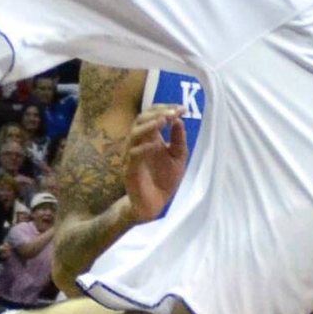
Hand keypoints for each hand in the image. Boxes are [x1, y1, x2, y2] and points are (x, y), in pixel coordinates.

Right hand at [125, 107, 188, 222]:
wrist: (154, 205)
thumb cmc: (164, 179)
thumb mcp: (178, 156)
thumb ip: (178, 139)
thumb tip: (179, 119)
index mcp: (151, 137)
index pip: (152, 115)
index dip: (165, 109)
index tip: (182, 108)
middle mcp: (139, 143)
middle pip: (141, 120)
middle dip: (157, 113)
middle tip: (172, 112)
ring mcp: (132, 155)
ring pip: (134, 134)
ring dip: (148, 126)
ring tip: (163, 121)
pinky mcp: (130, 170)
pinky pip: (132, 155)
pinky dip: (143, 148)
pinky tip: (154, 144)